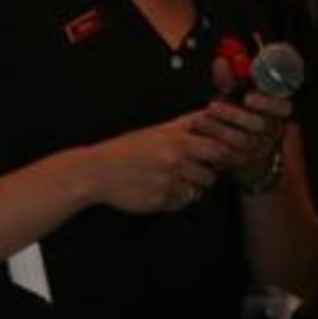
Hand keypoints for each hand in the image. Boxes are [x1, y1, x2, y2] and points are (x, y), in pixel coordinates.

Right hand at [90, 109, 234, 213]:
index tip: (214, 157)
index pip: (217, 151)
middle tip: (192, 170)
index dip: (220, 155)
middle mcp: (174, 164)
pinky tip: (162, 189)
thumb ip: (186, 124)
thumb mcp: (156, 130)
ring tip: (174, 179)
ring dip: (191, 188)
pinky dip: (176, 199)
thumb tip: (210, 114)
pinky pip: (182, 204)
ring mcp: (168, 185)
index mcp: (176, 142)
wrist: (97, 172)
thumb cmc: (126, 149)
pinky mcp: (160, 203)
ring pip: (197, 192)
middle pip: (210, 175)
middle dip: (204, 174)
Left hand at [196, 54, 292, 182]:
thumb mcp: (235, 94)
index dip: (268, 103)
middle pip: (259, 125)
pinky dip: (214, 144)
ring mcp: (259, 148)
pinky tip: (201, 136)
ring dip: (219, 129)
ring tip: (200, 119)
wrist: (238, 147)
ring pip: (243, 141)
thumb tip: (220, 62)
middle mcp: (271, 130)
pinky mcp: (244, 161)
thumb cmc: (238, 114)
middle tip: (213, 106)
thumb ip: (228, 80)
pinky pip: (230, 156)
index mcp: (275, 112)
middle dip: (234, 115)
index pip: (283, 107)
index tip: (248, 97)